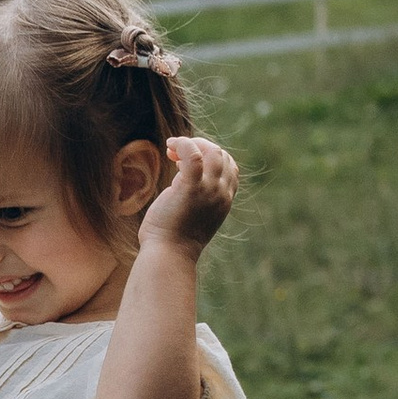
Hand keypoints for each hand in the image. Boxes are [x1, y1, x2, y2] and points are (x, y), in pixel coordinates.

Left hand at [139, 136, 238, 256]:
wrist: (168, 255)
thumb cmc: (172, 238)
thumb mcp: (193, 214)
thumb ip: (196, 196)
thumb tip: (181, 178)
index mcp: (224, 200)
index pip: (229, 167)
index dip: (211, 157)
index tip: (186, 161)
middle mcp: (221, 194)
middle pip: (222, 156)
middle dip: (200, 147)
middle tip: (175, 152)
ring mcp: (209, 191)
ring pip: (213, 152)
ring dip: (192, 143)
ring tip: (172, 147)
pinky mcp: (191, 189)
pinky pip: (194, 156)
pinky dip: (184, 145)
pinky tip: (171, 146)